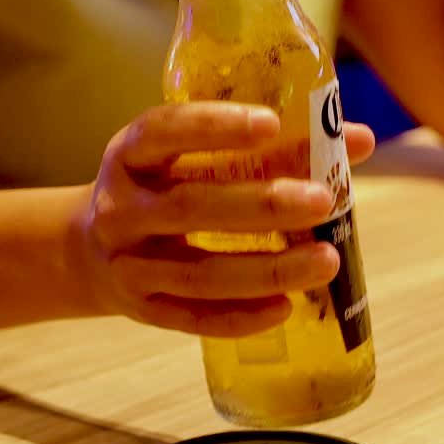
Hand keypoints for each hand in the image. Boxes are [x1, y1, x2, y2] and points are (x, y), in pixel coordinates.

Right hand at [76, 102, 376, 337]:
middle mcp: (121, 209)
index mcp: (130, 154)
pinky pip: (193, 319)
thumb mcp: (186, 154)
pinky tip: (287, 309)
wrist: (85, 251)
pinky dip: (241, 317)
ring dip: (267, 270)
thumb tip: (359, 139)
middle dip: (261, 205)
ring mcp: (129, 264)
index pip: (164, 132)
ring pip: (200, 273)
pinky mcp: (142, 310)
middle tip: (322, 200)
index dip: (214, 126)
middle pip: (191, 207)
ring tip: (326, 259)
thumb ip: (266, 145)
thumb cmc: (161, 187)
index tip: (270, 124)